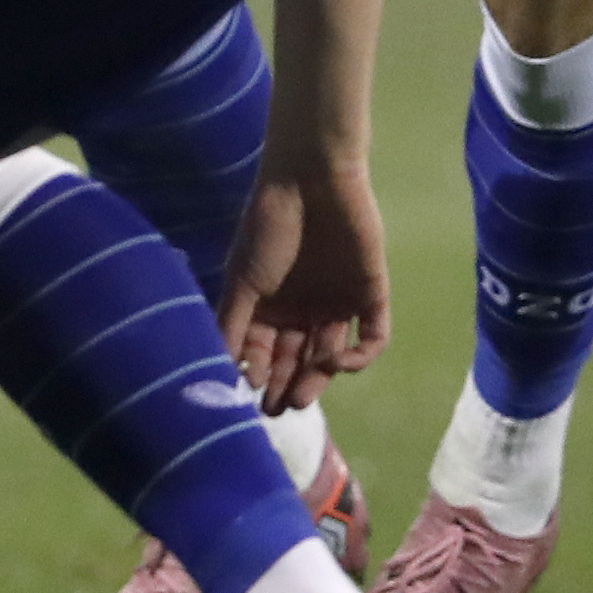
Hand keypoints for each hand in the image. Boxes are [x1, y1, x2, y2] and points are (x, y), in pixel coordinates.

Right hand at [219, 151, 388, 411]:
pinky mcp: (371, 295)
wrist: (312, 182)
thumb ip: (233, 325)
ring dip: (318, 379)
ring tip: (300, 397)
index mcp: (271, 306)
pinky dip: (359, 357)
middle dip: (288, 386)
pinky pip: (372, 337)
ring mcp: (338, 304)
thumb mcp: (241, 280)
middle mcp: (304, 310)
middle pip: (299, 360)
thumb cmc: (268, 228)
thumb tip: (221, 373)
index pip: (267, 353)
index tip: (250, 395)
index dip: (260, 376)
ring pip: (331, 356)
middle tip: (278, 410)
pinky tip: (337, 362)